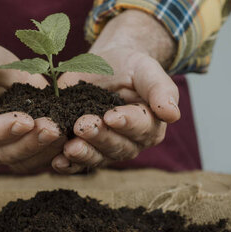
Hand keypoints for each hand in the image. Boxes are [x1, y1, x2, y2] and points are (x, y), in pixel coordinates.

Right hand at [0, 15, 64, 172]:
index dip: (4, 130)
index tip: (25, 120)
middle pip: (7, 153)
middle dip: (31, 142)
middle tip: (53, 128)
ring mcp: (5, 150)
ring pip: (25, 161)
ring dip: (46, 149)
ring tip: (64, 132)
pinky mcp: (26, 149)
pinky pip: (40, 159)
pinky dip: (55, 152)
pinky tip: (71, 139)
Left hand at [52, 10, 180, 172]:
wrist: (104, 66)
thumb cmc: (130, 67)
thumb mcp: (146, 70)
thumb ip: (160, 90)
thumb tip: (173, 114)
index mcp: (150, 125)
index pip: (140, 127)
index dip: (126, 123)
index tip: (112, 116)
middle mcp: (130, 143)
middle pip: (117, 146)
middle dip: (100, 137)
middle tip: (83, 126)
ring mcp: (106, 150)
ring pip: (97, 158)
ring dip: (83, 154)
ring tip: (70, 147)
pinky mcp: (84, 150)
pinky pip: (77, 163)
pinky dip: (67, 165)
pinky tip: (57, 162)